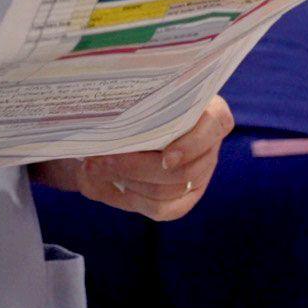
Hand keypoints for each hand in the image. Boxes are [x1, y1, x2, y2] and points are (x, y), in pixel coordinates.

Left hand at [39, 96, 233, 221]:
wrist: (126, 125)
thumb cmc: (140, 104)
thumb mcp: (142, 97)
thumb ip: (137, 107)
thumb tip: (109, 134)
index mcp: (212, 115)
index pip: (213, 129)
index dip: (190, 147)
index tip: (166, 158)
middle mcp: (210, 148)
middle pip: (185, 171)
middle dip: (137, 168)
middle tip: (101, 157)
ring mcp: (199, 176)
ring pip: (167, 192)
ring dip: (126, 181)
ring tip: (94, 167)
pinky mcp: (182, 200)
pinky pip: (160, 210)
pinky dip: (127, 199)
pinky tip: (105, 184)